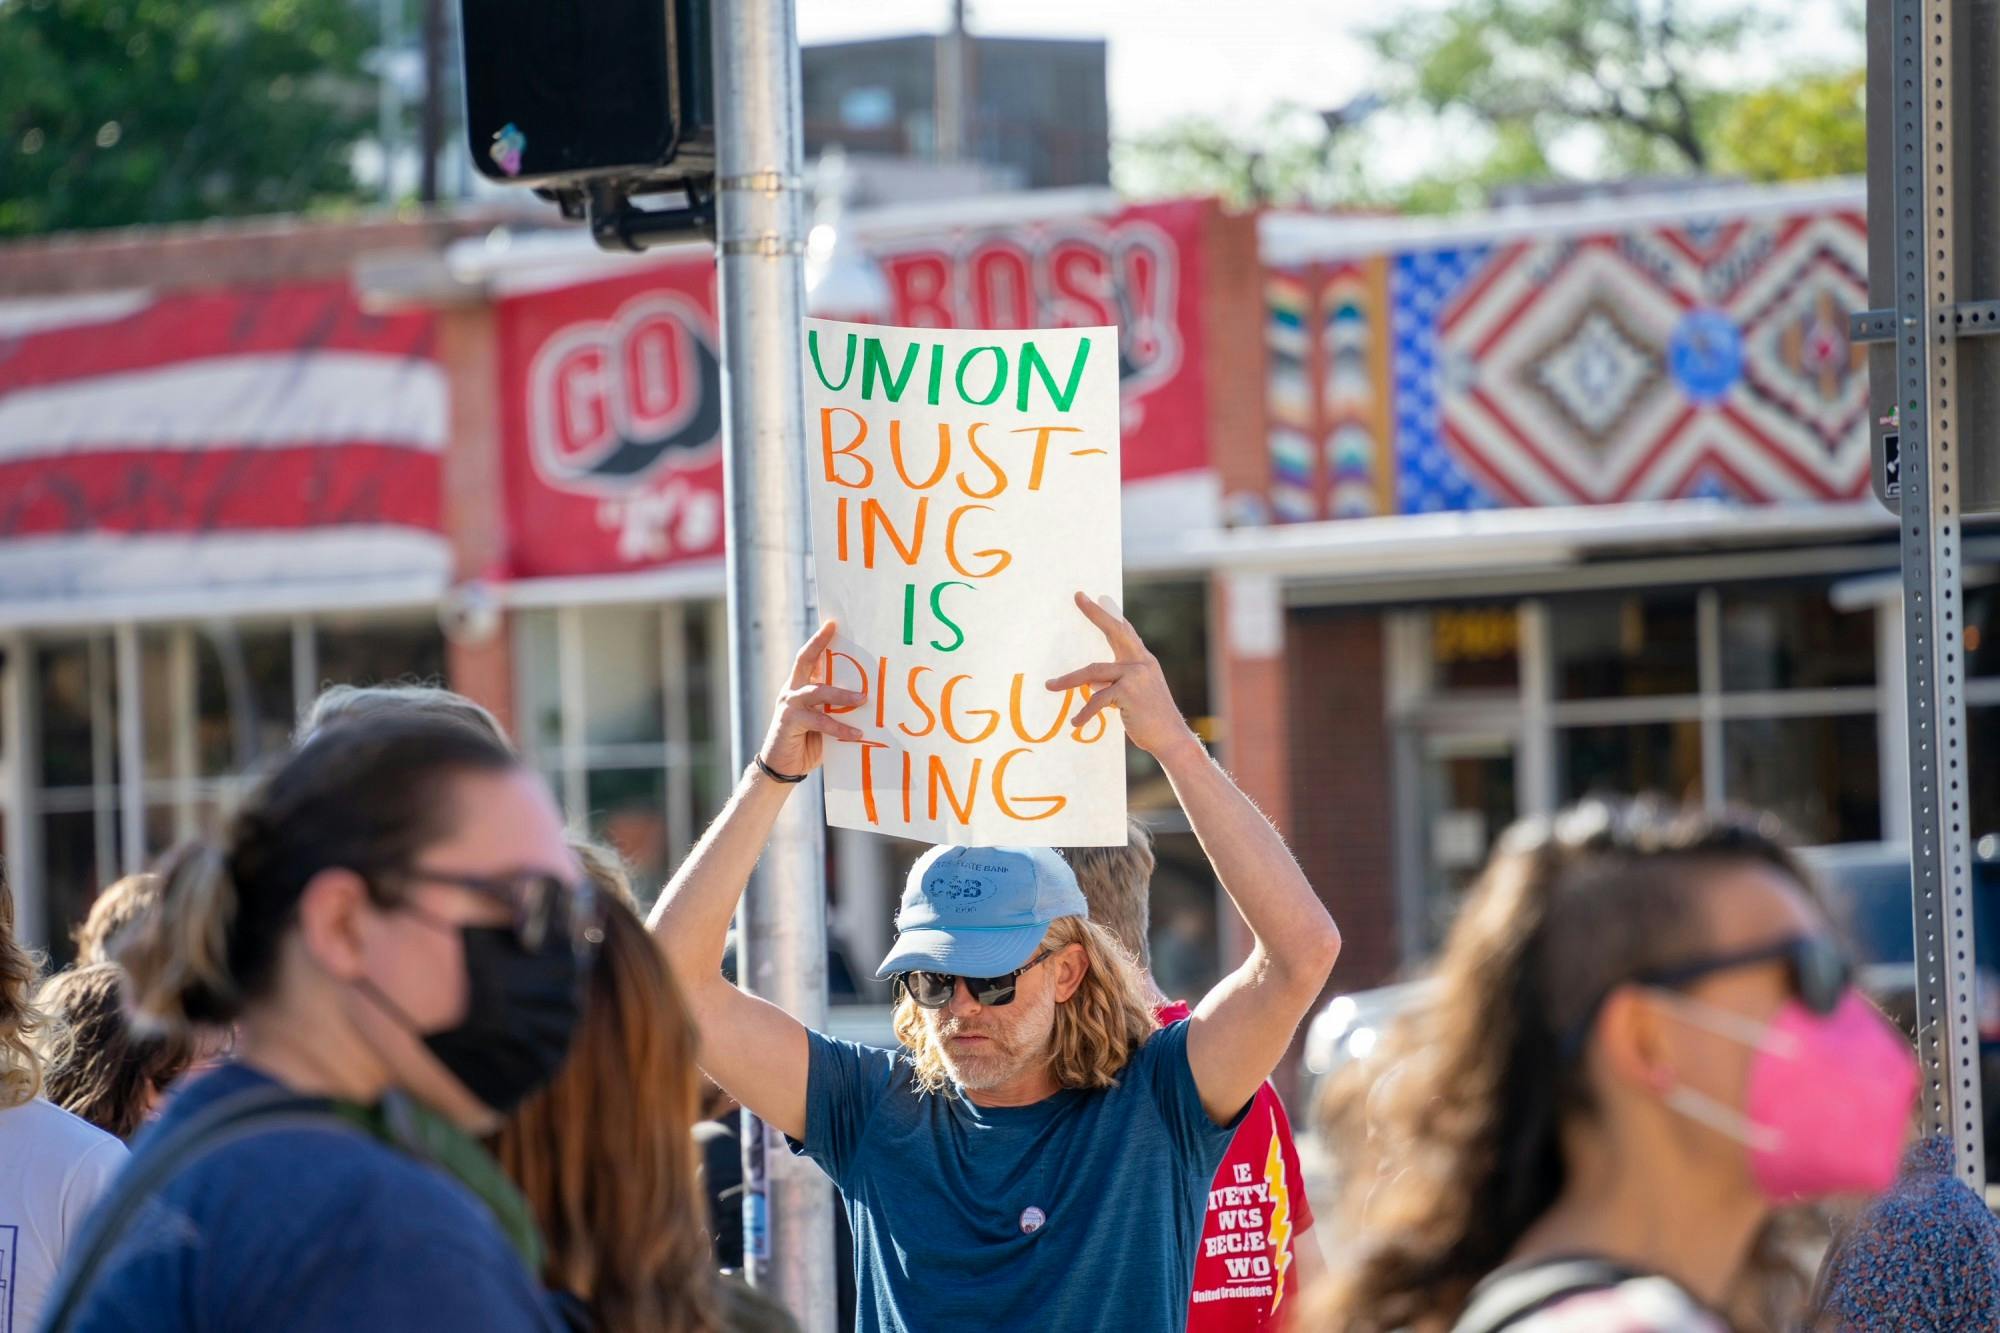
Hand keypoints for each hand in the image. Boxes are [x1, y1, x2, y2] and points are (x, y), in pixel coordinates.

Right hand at [757, 621, 863, 777]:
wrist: (781, 768)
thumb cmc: (806, 744)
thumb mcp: (823, 722)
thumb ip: (835, 709)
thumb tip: (865, 702)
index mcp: (799, 687)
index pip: (809, 658)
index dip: (819, 640)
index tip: (832, 624)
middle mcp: (791, 691)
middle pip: (805, 661)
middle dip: (820, 644)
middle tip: (835, 630)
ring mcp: (788, 704)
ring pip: (818, 691)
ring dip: (843, 696)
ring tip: (863, 699)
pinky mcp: (789, 721)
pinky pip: (819, 720)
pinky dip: (839, 727)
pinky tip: (856, 733)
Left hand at [1045, 592, 1199, 759]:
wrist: (1171, 739)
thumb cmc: (1150, 719)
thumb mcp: (1132, 696)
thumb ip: (1114, 684)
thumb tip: (1091, 682)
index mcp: (1143, 661)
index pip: (1125, 631)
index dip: (1109, 615)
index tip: (1094, 598)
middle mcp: (1141, 663)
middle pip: (1115, 631)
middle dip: (1096, 613)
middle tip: (1079, 597)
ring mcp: (1136, 676)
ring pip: (1093, 672)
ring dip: (1068, 680)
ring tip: (1049, 686)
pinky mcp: (1128, 693)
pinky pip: (1097, 699)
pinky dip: (1084, 713)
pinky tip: (1076, 723)